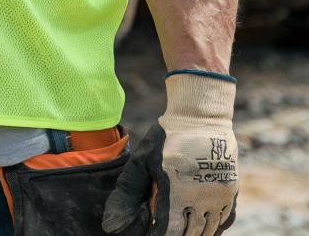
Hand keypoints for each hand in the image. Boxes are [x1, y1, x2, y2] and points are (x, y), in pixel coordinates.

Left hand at [102, 74, 237, 235]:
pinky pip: (224, 221)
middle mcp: (199, 199)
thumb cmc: (167, 138)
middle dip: (175, 235)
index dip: (156, 234)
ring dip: (194, 234)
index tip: (151, 230)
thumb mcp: (142, 161)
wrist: (200, 117)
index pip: (165, 232)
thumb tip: (110, 226)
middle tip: (165, 229)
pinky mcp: (230, 192)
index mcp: (174, 192)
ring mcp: (217, 196)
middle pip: (188, 235)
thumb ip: (127, 194)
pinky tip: (203, 227)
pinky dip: (214, 229)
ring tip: (182, 230)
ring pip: (207, 232)